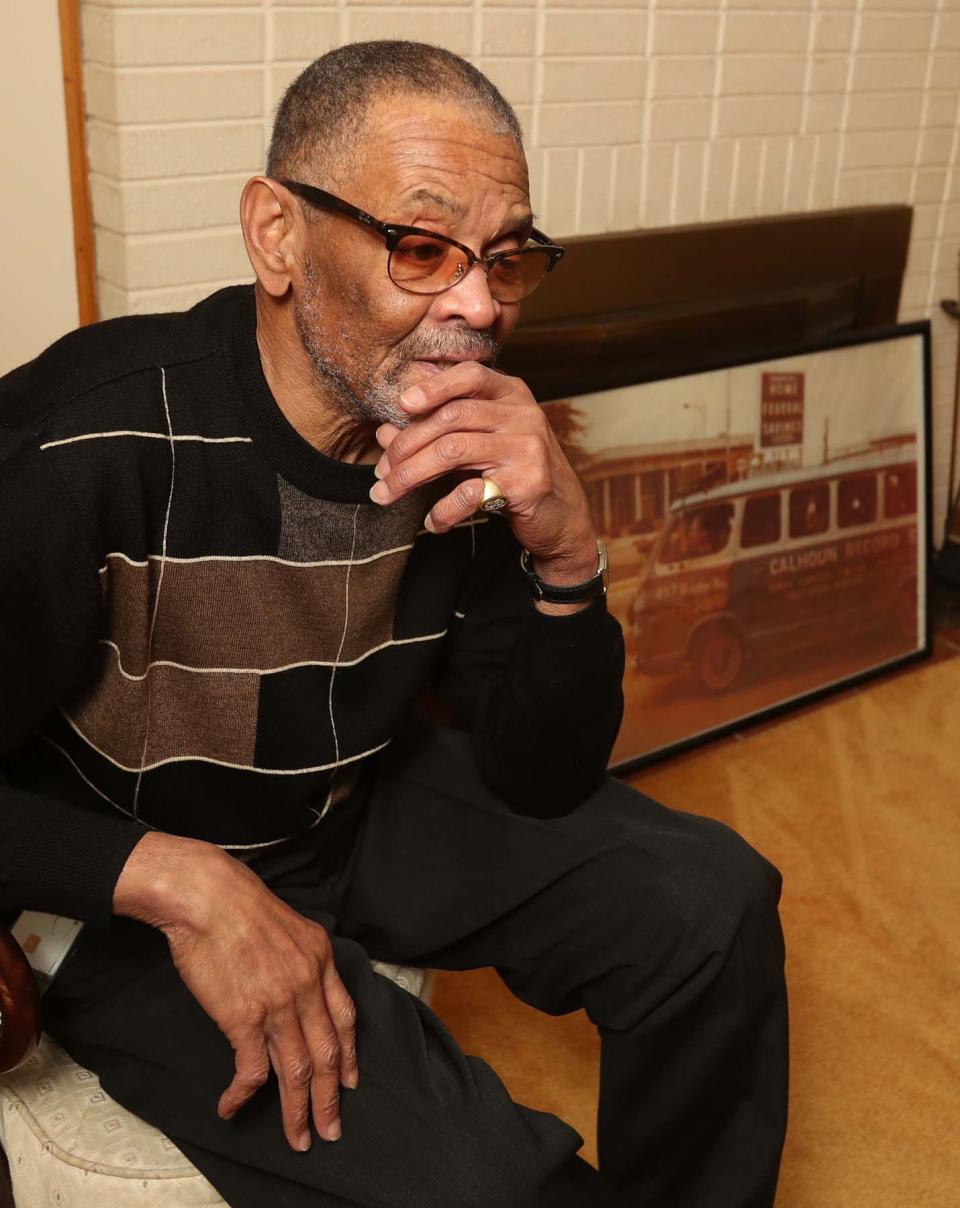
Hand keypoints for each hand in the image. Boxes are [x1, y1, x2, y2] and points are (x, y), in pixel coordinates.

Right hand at [113, 833, 356, 1150]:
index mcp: (321, 959)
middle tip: (332, 1129)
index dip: (350, 1055)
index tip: (351, 1080)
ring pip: (297, 1070)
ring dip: (298, 1110)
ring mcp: (279, 1003)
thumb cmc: (239, 905)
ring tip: (299, 1137)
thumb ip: (301, 958)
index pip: (346, 1018)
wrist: (208, 896)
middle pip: (328, 1054)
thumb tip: (298, 985)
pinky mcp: (244, 1017)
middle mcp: (308, 984)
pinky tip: (233, 1108)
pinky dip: (244, 1095)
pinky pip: (251, 1070)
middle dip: (330, 1098)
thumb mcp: (291, 925)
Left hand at [369, 363, 598, 587]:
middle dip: (406, 446)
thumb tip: (384, 432)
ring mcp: (527, 448)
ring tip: (389, 494)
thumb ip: (436, 434)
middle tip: (380, 473)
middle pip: (450, 418)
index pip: (470, 376)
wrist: (564, 518)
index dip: (433, 387)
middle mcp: (523, 415)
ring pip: (453, 450)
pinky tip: (432, 522)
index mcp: (512, 395)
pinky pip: (470, 492)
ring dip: (412, 475)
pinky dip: (443, 510)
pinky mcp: (527, 484)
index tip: (402, 405)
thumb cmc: (516, 476)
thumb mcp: (478, 447)